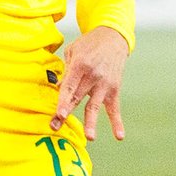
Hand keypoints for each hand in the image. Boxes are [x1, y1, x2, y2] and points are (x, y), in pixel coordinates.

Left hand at [51, 26, 128, 141]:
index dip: (64, 101)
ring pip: (95, 106)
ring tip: (89, 137)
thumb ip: (65, 71)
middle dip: (66, 113)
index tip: (59, 114)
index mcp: (80, 65)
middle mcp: (93, 76)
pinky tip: (119, 136)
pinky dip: (117, 122)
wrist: (113, 38)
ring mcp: (104, 84)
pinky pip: (114, 108)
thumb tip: (58, 89)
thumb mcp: (73, 52)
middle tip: (55, 127)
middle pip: (77, 98)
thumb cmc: (88, 45)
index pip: (70, 86)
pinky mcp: (114, 90)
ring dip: (91, 122)